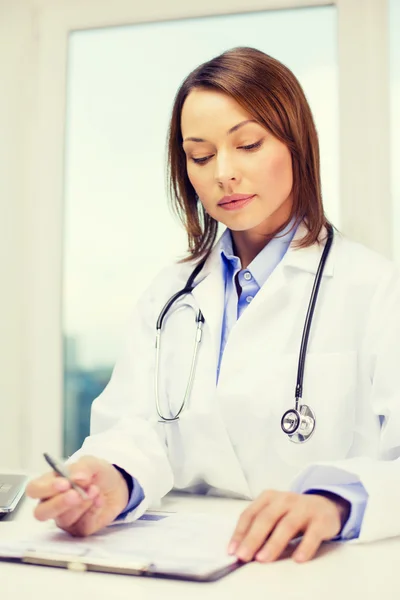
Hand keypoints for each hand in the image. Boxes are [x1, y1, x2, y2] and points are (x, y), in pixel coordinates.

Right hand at [26, 456, 129, 535]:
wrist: (116, 485)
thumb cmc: (96, 473)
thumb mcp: (91, 463)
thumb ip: (83, 467)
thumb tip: (76, 477)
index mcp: (49, 484)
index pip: (34, 489)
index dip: (45, 489)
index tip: (64, 483)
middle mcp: (52, 504)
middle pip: (41, 512)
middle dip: (59, 504)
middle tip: (77, 494)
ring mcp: (65, 519)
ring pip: (64, 519)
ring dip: (82, 504)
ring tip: (95, 490)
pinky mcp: (80, 529)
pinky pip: (82, 526)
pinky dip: (93, 511)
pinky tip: (100, 500)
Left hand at [228, 490, 349, 563]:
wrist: (324, 506)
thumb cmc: (292, 514)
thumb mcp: (274, 514)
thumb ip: (259, 528)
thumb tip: (242, 550)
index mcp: (268, 497)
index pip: (250, 514)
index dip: (240, 532)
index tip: (233, 551)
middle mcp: (284, 499)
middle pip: (266, 519)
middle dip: (253, 538)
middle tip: (244, 556)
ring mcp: (303, 508)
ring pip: (287, 525)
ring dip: (273, 543)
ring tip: (263, 559)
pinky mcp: (321, 520)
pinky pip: (312, 534)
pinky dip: (305, 547)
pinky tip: (298, 559)